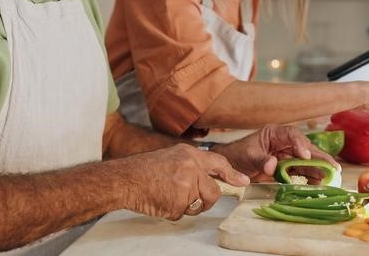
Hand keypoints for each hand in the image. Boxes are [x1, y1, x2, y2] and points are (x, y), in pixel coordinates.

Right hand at [119, 144, 248, 219]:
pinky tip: (160, 200)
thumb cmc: (143, 170)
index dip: (232, 174)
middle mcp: (191, 167)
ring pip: (198, 205)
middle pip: (213, 192)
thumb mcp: (171, 157)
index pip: (218, 163)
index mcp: (189, 154)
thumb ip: (191, 166)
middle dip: (204, 200)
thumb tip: (208, 180)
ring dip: (185, 206)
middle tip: (186, 198)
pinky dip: (172, 211)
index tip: (243, 181)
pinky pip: (182, 213)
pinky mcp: (179, 202)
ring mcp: (186, 185)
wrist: (125, 178)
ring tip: (166, 194)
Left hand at [214, 124, 338, 181]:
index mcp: (275, 134)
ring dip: (318, 169)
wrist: (232, 165)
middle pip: (305, 148)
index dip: (300, 144)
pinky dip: (310, 177)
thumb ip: (261, 160)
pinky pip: (301, 172)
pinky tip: (319, 183)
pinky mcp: (287, 168)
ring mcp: (287, 155)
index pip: (292, 135)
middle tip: (333, 167)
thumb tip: (272, 166)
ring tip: (331, 176)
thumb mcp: (248, 156)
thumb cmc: (238, 155)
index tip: (304, 155)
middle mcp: (284, 143)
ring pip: (306, 161)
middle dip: (319, 157)